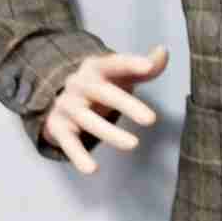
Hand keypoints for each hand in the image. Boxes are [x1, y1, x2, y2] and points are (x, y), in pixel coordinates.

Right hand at [40, 45, 168, 173]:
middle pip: (103, 92)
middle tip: (151, 119)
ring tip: (133, 144)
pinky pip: (68, 142)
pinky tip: (92, 169)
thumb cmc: (103, 84)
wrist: (61, 96)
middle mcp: (79, 84)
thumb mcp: (123, 74)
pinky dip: (78, 156)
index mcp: (96, 67)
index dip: (131, 63)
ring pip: (88, 120)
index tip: (149, 67)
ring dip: (110, 133)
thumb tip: (163, 51)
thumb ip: (147, 66)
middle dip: (126, 105)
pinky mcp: (58, 126)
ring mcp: (67, 105)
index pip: (115, 63)